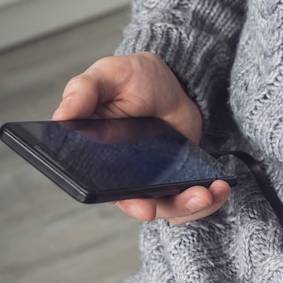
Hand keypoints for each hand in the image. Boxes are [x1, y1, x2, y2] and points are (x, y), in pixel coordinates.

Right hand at [52, 52, 229, 223]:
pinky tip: (220, 187)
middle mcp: (124, 177)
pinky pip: (191, 202)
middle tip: (196, 197)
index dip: (127, 202)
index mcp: (98, 159)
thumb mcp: (107, 75)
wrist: (170, 81)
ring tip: (213, 191)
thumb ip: (84, 90)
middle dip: (172, 206)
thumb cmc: (132, 79)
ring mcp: (154, 181)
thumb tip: (62, 115)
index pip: (107, 191)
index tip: (145, 206)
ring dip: (195, 206)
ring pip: (171, 208)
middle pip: (146, 206)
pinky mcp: (178, 179)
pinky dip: (208, 201)